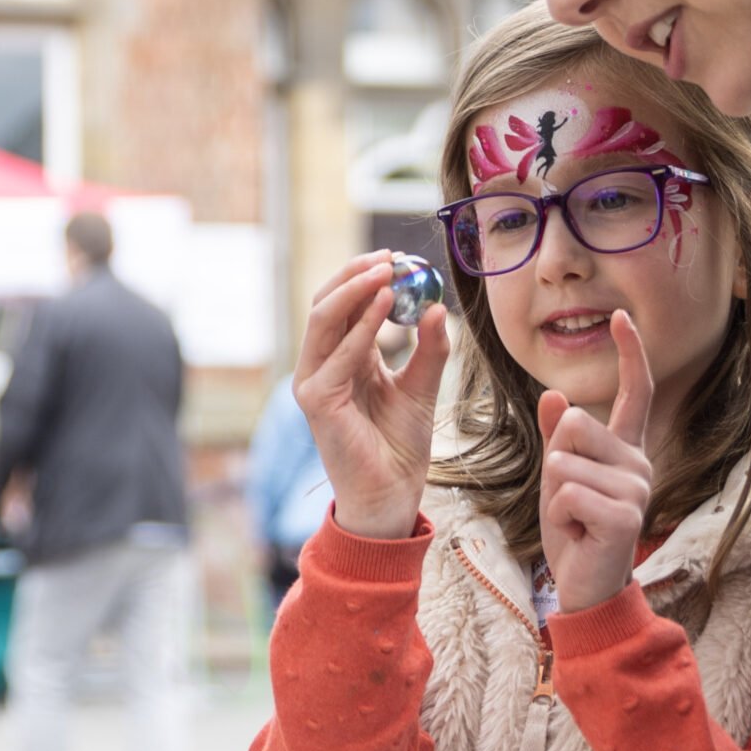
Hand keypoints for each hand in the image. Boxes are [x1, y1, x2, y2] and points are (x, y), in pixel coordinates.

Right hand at [295, 254, 449, 541]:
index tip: (397, 258)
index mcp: (342, 360)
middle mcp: (322, 367)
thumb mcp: (423, 387)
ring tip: (387, 270)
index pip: (343, 306)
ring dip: (354, 290)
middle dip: (355, 274)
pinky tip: (386, 307)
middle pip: (327, 304)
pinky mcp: (317, 401)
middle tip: (389, 256)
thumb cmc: (400, 445)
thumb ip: (429, 349)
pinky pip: (337, 353)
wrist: (392, 494)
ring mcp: (314, 383)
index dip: (364, 277)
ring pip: (323, 319)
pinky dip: (361, 326)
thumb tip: (437, 307)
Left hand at [537, 313, 653, 614]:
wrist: (586, 587)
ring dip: (553, 496)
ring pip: (563, 462)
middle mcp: (639, 463)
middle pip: (575, 423)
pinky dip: (559, 517)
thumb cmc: (575, 532)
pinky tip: (578, 535)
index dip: (630, 352)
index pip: (635, 392)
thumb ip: (559, 439)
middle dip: (555, 460)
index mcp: (626, 450)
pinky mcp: (624, 516)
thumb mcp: (558, 479)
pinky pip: (567, 494)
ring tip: (575, 521)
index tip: (621, 315)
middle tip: (570, 500)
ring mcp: (636, 489)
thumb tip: (555, 394)